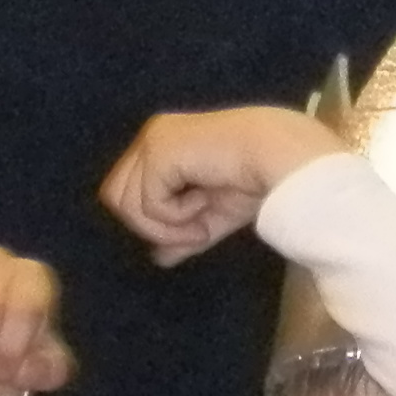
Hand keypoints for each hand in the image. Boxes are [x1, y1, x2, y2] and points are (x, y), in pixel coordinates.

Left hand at [95, 105, 342, 265]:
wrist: (280, 159)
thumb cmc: (254, 181)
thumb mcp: (209, 216)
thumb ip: (180, 234)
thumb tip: (157, 258)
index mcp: (161, 144)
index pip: (125, 191)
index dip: (151, 221)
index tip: (193, 228)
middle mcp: (151, 136)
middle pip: (115, 198)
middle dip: (152, 226)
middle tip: (194, 230)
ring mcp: (153, 142)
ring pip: (125, 205)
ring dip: (165, 226)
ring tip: (199, 220)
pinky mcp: (159, 152)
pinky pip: (146, 205)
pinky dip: (174, 218)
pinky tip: (203, 205)